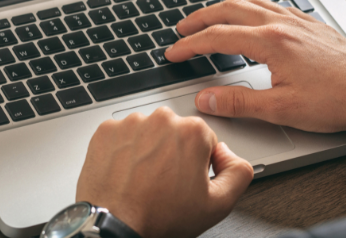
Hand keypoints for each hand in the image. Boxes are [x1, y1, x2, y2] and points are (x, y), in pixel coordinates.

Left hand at [76, 107, 252, 237]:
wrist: (114, 226)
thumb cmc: (159, 217)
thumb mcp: (217, 205)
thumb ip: (238, 172)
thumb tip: (229, 154)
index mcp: (192, 131)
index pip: (204, 140)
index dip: (197, 164)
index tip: (185, 180)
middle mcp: (162, 119)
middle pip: (175, 132)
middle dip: (173, 152)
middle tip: (164, 183)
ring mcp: (131, 122)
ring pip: (148, 132)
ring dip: (147, 150)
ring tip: (143, 179)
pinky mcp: (107, 130)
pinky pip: (122, 135)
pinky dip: (123, 150)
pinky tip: (126, 172)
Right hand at [165, 0, 345, 157]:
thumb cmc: (338, 100)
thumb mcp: (281, 109)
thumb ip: (238, 102)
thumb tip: (206, 99)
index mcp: (270, 42)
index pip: (217, 37)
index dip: (190, 45)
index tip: (174, 52)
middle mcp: (282, 24)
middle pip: (229, 9)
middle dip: (201, 17)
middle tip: (182, 28)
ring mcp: (298, 21)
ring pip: (252, 2)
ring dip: (225, 8)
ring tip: (211, 17)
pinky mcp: (312, 25)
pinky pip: (274, 5)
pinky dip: (253, 6)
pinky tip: (256, 15)